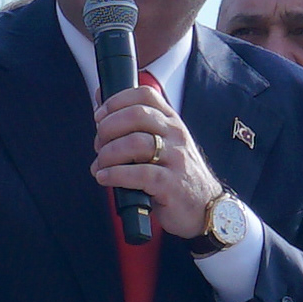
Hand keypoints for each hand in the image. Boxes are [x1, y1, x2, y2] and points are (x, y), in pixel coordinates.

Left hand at [89, 86, 222, 238]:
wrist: (204, 207)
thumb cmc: (175, 173)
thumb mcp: (161, 142)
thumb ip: (135, 123)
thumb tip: (100, 98)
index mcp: (171, 121)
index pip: (144, 94)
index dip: (116, 101)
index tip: (99, 116)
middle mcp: (176, 134)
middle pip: (136, 115)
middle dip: (107, 128)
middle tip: (98, 145)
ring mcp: (176, 158)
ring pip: (134, 143)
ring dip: (108, 154)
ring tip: (99, 165)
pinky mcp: (171, 184)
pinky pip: (139, 174)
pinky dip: (115, 175)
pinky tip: (104, 178)